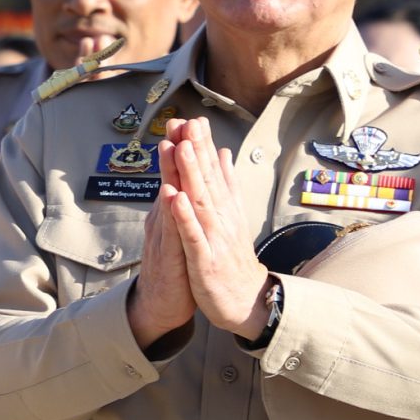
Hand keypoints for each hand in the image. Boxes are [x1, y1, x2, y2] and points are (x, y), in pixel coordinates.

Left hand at [158, 121, 273, 338]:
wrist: (245, 301)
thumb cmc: (232, 259)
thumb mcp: (230, 218)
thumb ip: (226, 185)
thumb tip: (222, 153)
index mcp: (225, 209)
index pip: (212, 172)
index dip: (202, 145)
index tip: (192, 118)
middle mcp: (221, 218)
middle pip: (207, 179)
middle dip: (196, 150)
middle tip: (188, 121)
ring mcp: (214, 238)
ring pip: (200, 201)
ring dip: (190, 174)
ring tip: (181, 146)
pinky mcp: (205, 259)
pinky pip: (193, 235)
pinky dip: (184, 216)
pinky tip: (175, 197)